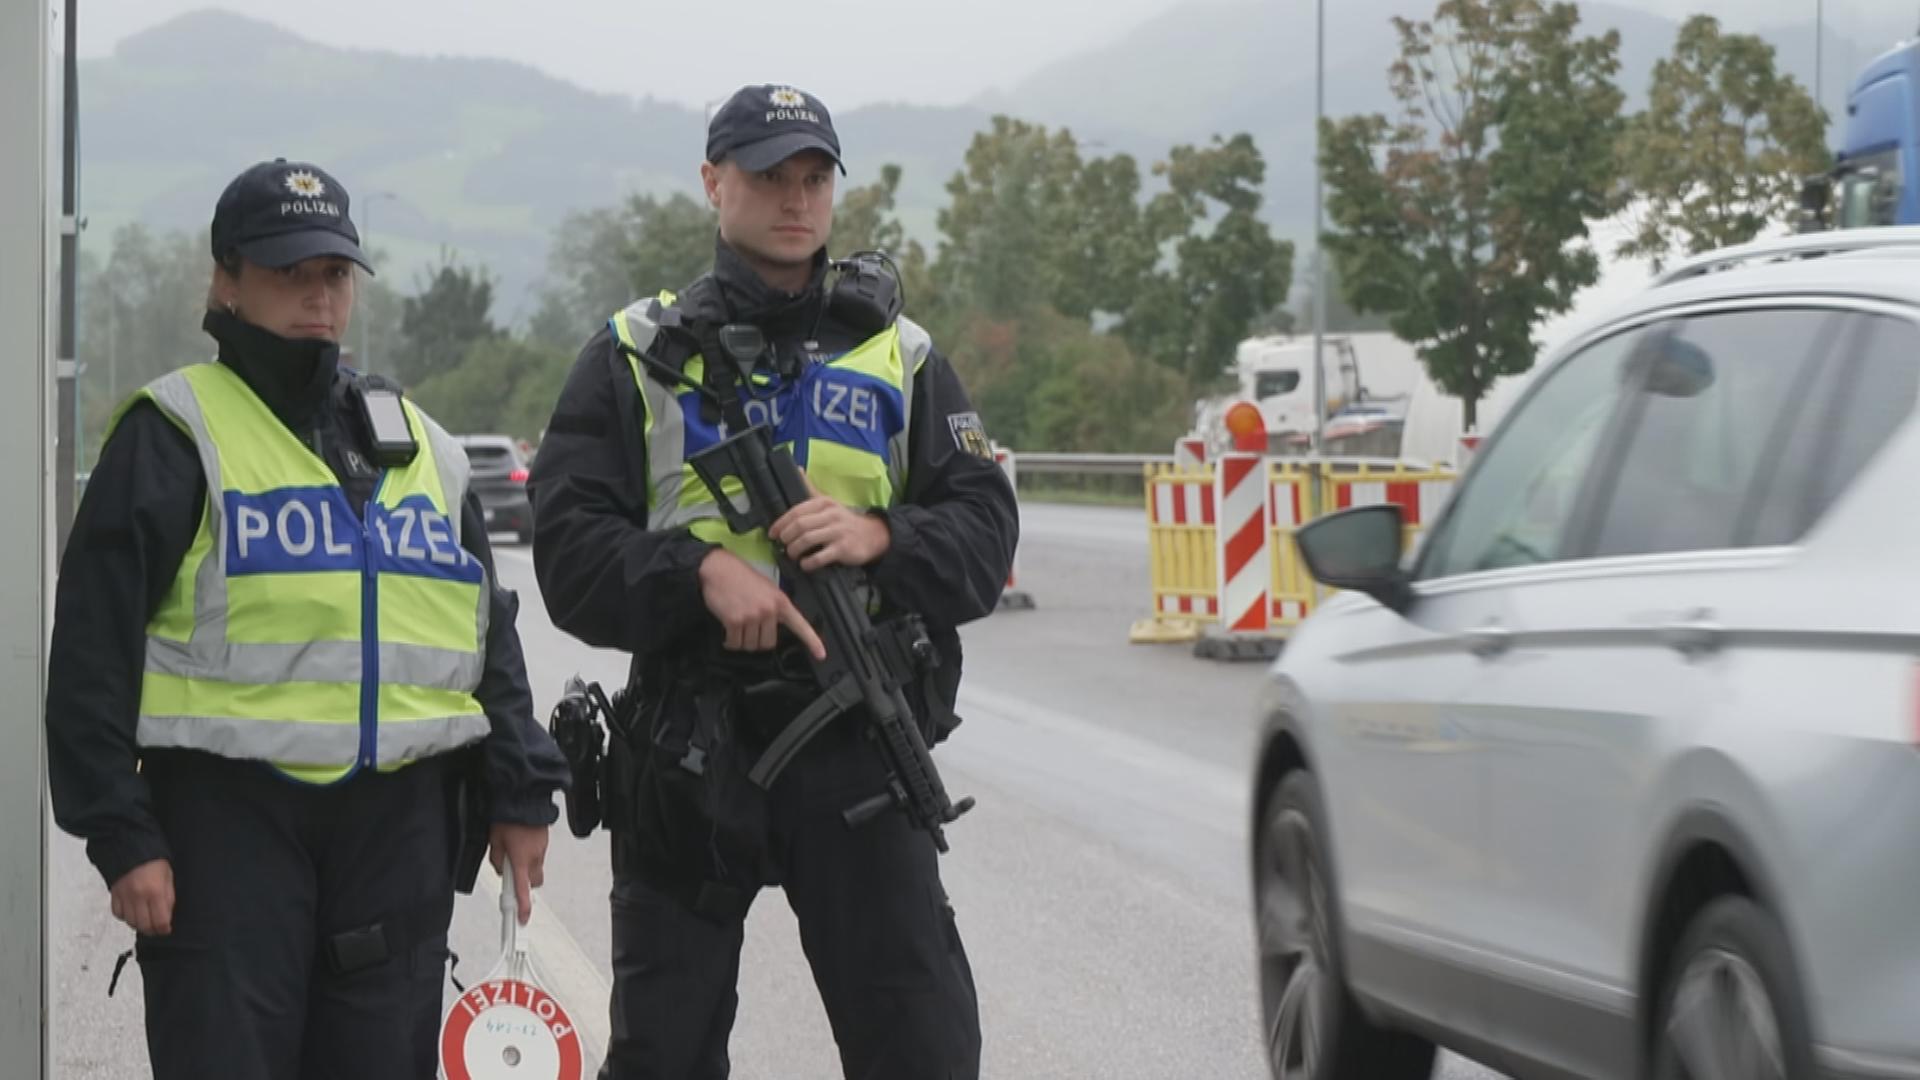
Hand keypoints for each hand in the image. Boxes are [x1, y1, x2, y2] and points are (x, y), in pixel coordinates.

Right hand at [110, 859, 174, 936]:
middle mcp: (138, 896)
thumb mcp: (169, 876)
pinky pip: (118, 914)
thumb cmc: (153, 859)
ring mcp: (124, 896)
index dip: (164, 929)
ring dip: (139, 925)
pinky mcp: (114, 894)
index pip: (159, 920)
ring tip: (146, 921)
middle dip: (152, 930)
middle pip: (144, 925)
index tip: (166, 929)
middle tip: (157, 929)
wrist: (131, 845)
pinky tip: (132, 912)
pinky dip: (125, 917)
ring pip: (130, 922)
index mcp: (155, 891)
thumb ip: (168, 897)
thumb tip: (168, 915)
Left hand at [488, 823, 549, 925]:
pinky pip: (538, 857)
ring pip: (536, 870)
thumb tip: (500, 867)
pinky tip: (520, 843)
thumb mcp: (495, 839)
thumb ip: (497, 858)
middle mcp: (535, 858)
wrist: (526, 799)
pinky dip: (529, 856)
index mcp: (521, 860)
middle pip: (532, 883)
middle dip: (523, 883)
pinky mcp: (544, 843)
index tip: (522, 920)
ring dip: (525, 868)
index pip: (522, 891)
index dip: (522, 908)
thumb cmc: (510, 817)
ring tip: (513, 852)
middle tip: (511, 875)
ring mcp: (542, 850)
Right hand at [698, 548, 826, 659]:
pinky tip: (728, 632)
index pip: (800, 625)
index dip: (812, 642)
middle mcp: (769, 610)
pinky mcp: (735, 621)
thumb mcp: (767, 588)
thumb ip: (776, 606)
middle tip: (749, 628)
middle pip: (768, 644)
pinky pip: (735, 643)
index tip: (821, 655)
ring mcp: (752, 616)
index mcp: (781, 601)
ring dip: (742, 641)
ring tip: (738, 625)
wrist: (719, 569)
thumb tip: (778, 624)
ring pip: (750, 646)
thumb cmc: (741, 577)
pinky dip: (730, 642)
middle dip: (757, 640)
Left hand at [769, 476, 890, 571]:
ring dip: (794, 550)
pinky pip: (819, 557)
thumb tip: (798, 469)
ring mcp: (838, 532)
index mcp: (824, 503)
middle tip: (783, 545)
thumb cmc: (844, 521)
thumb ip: (811, 489)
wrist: (872, 536)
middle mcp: (831, 515)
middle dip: (786, 537)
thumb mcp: (829, 503)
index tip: (773, 534)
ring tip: (792, 554)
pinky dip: (808, 563)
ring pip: (807, 540)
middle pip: (800, 525)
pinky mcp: (843, 549)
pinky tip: (805, 564)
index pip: (796, 511)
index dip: (781, 524)